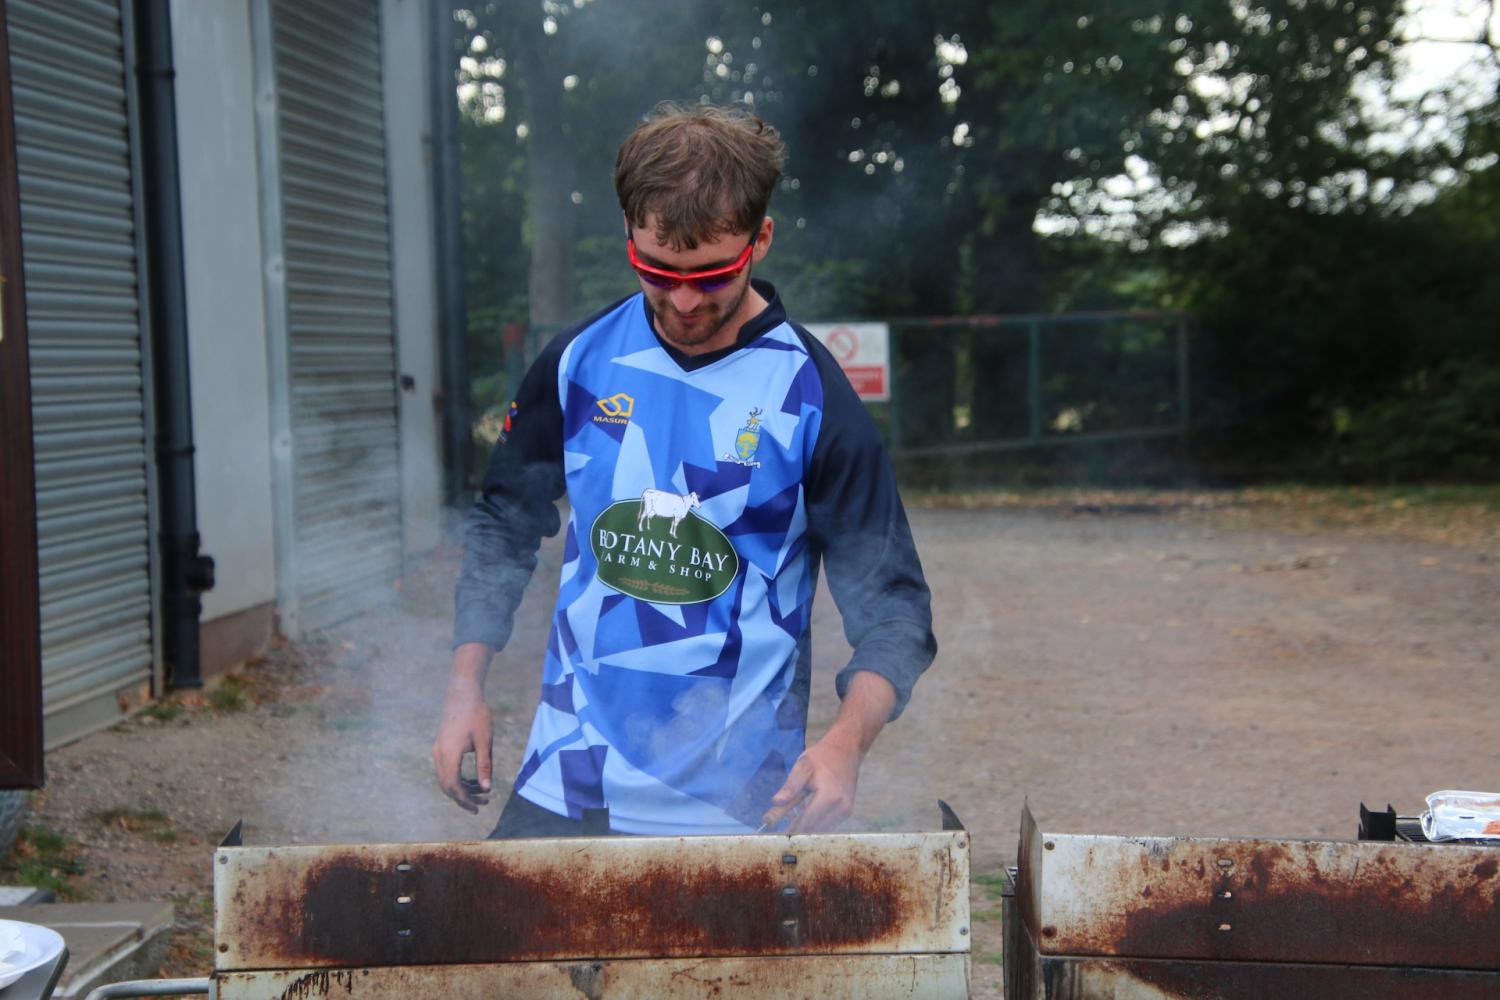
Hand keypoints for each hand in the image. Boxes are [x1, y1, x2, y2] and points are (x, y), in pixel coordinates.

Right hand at [432, 674, 493, 813]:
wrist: (463, 692)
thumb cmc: (477, 714)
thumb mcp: (484, 741)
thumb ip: (484, 765)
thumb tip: (487, 788)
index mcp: (449, 754)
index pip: (453, 786)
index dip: (465, 800)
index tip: (479, 808)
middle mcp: (439, 754)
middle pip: (447, 785)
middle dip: (463, 798)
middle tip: (483, 804)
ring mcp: (438, 750)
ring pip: (445, 778)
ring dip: (462, 788)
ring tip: (482, 793)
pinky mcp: (441, 746)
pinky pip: (446, 769)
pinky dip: (458, 778)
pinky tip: (474, 780)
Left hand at [761, 734, 862, 832]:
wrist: (846, 750)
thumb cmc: (823, 756)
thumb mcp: (803, 766)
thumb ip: (790, 786)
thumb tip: (776, 802)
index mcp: (830, 796)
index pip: (807, 822)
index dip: (790, 830)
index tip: (775, 834)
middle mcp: (841, 808)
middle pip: (814, 830)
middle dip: (796, 832)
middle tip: (779, 831)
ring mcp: (846, 811)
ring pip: (822, 831)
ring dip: (806, 830)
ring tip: (789, 823)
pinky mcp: (847, 812)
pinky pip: (828, 826)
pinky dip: (815, 825)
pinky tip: (802, 818)